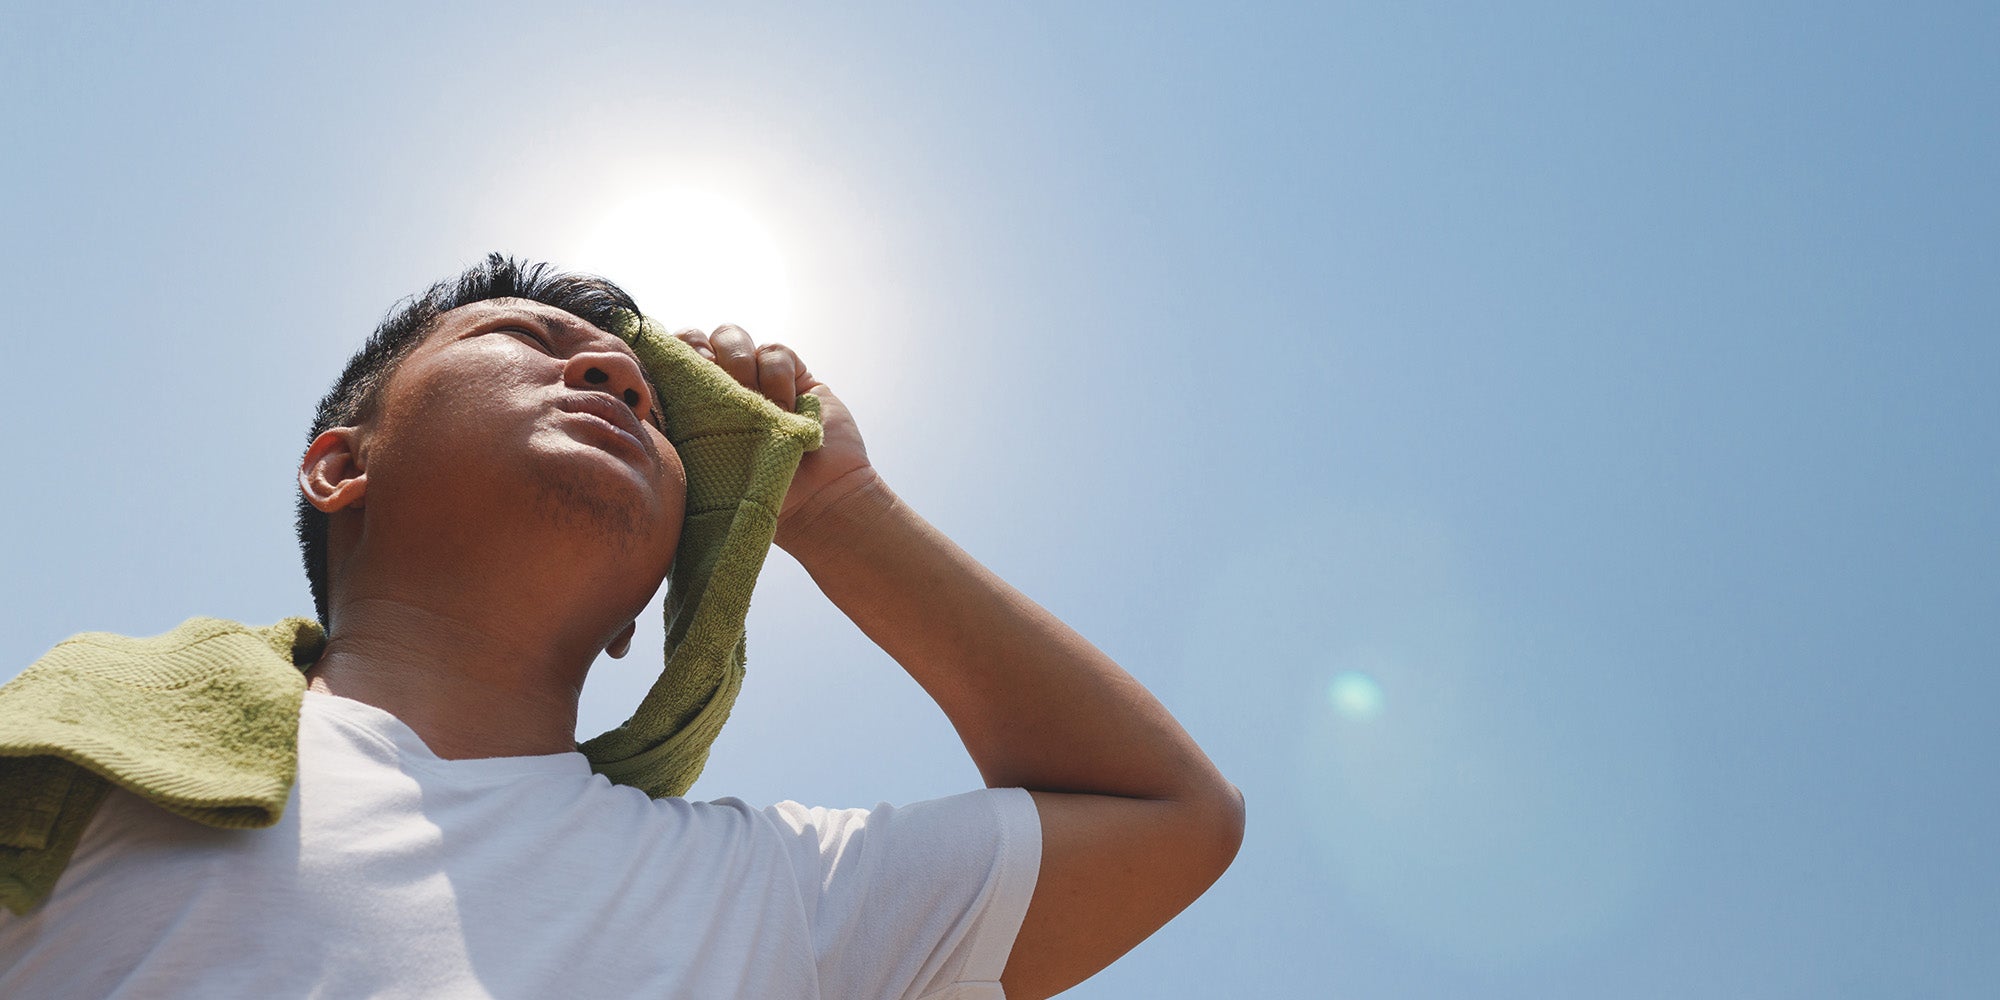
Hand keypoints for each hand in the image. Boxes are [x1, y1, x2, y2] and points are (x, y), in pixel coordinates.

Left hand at [671, 325, 878, 543]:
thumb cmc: (750, 500)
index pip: (660, 363)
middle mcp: (717, 388)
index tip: (666, 374)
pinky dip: (777, 374)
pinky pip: (774, 351)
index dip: (660, 355)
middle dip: (696, 349)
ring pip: (729, 335)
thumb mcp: (696, 472)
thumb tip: (635, 405)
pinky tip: (786, 407)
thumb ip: (668, 436)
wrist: (817, 505)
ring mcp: (754, 378)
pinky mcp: (792, 375)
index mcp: (685, 409)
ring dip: (738, 362)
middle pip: (691, 338)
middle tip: (709, 375)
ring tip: (754, 402)